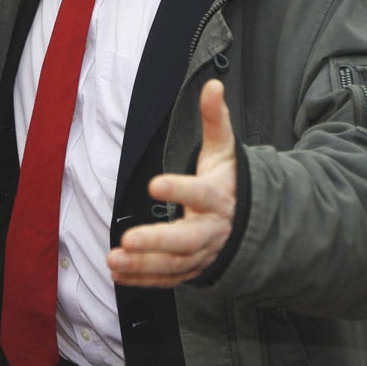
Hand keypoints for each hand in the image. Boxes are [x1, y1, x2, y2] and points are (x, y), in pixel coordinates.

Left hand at [106, 79, 236, 287]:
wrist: (253, 225)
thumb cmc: (230, 181)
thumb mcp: (225, 150)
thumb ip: (215, 119)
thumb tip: (213, 85)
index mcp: (218, 198)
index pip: (201, 194)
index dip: (179, 190)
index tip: (154, 184)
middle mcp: (211, 230)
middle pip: (186, 240)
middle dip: (157, 242)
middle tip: (128, 240)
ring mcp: (202, 255)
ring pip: (173, 265)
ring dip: (142, 265)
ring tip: (112, 260)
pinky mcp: (191, 270)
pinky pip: (166, 280)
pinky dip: (142, 280)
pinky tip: (118, 274)